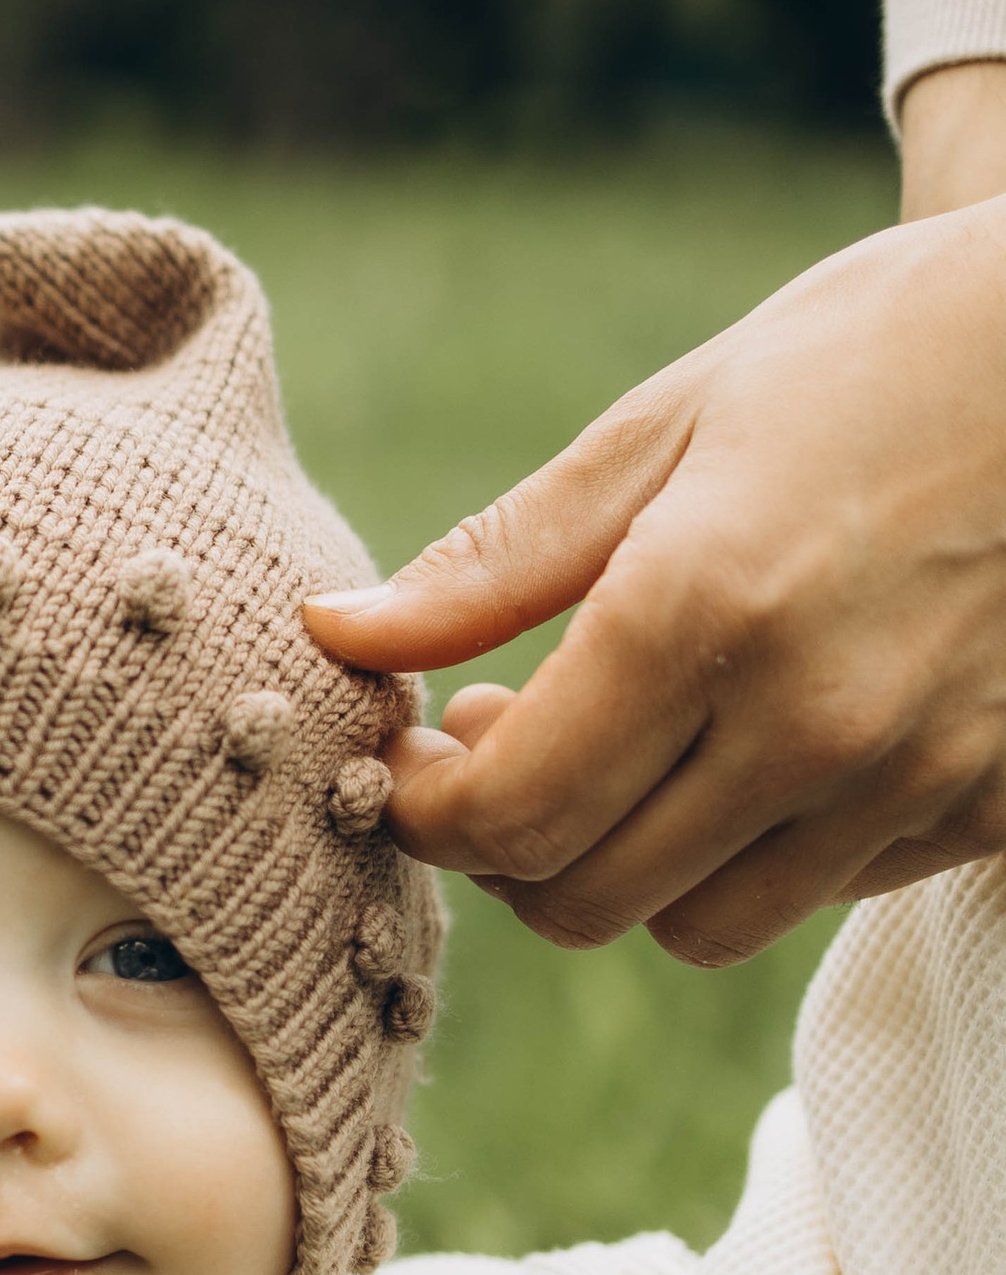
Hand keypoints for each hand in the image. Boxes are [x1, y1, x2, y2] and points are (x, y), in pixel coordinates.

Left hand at [304, 71, 1005, 964]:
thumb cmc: (884, 350)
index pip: (507, 815)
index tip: (416, 750)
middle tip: (497, 743)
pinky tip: (758, 737)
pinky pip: (827, 890)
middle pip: (584, 898)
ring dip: (631, 862)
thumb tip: (333, 633)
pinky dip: (759, 845)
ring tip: (629, 744)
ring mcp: (916, 778)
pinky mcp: (993, 805)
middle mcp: (813, 722)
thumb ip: (499, 558)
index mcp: (705, 609)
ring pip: (702, 924)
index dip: (426, 811)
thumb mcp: (674, 423)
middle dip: (506, 847)